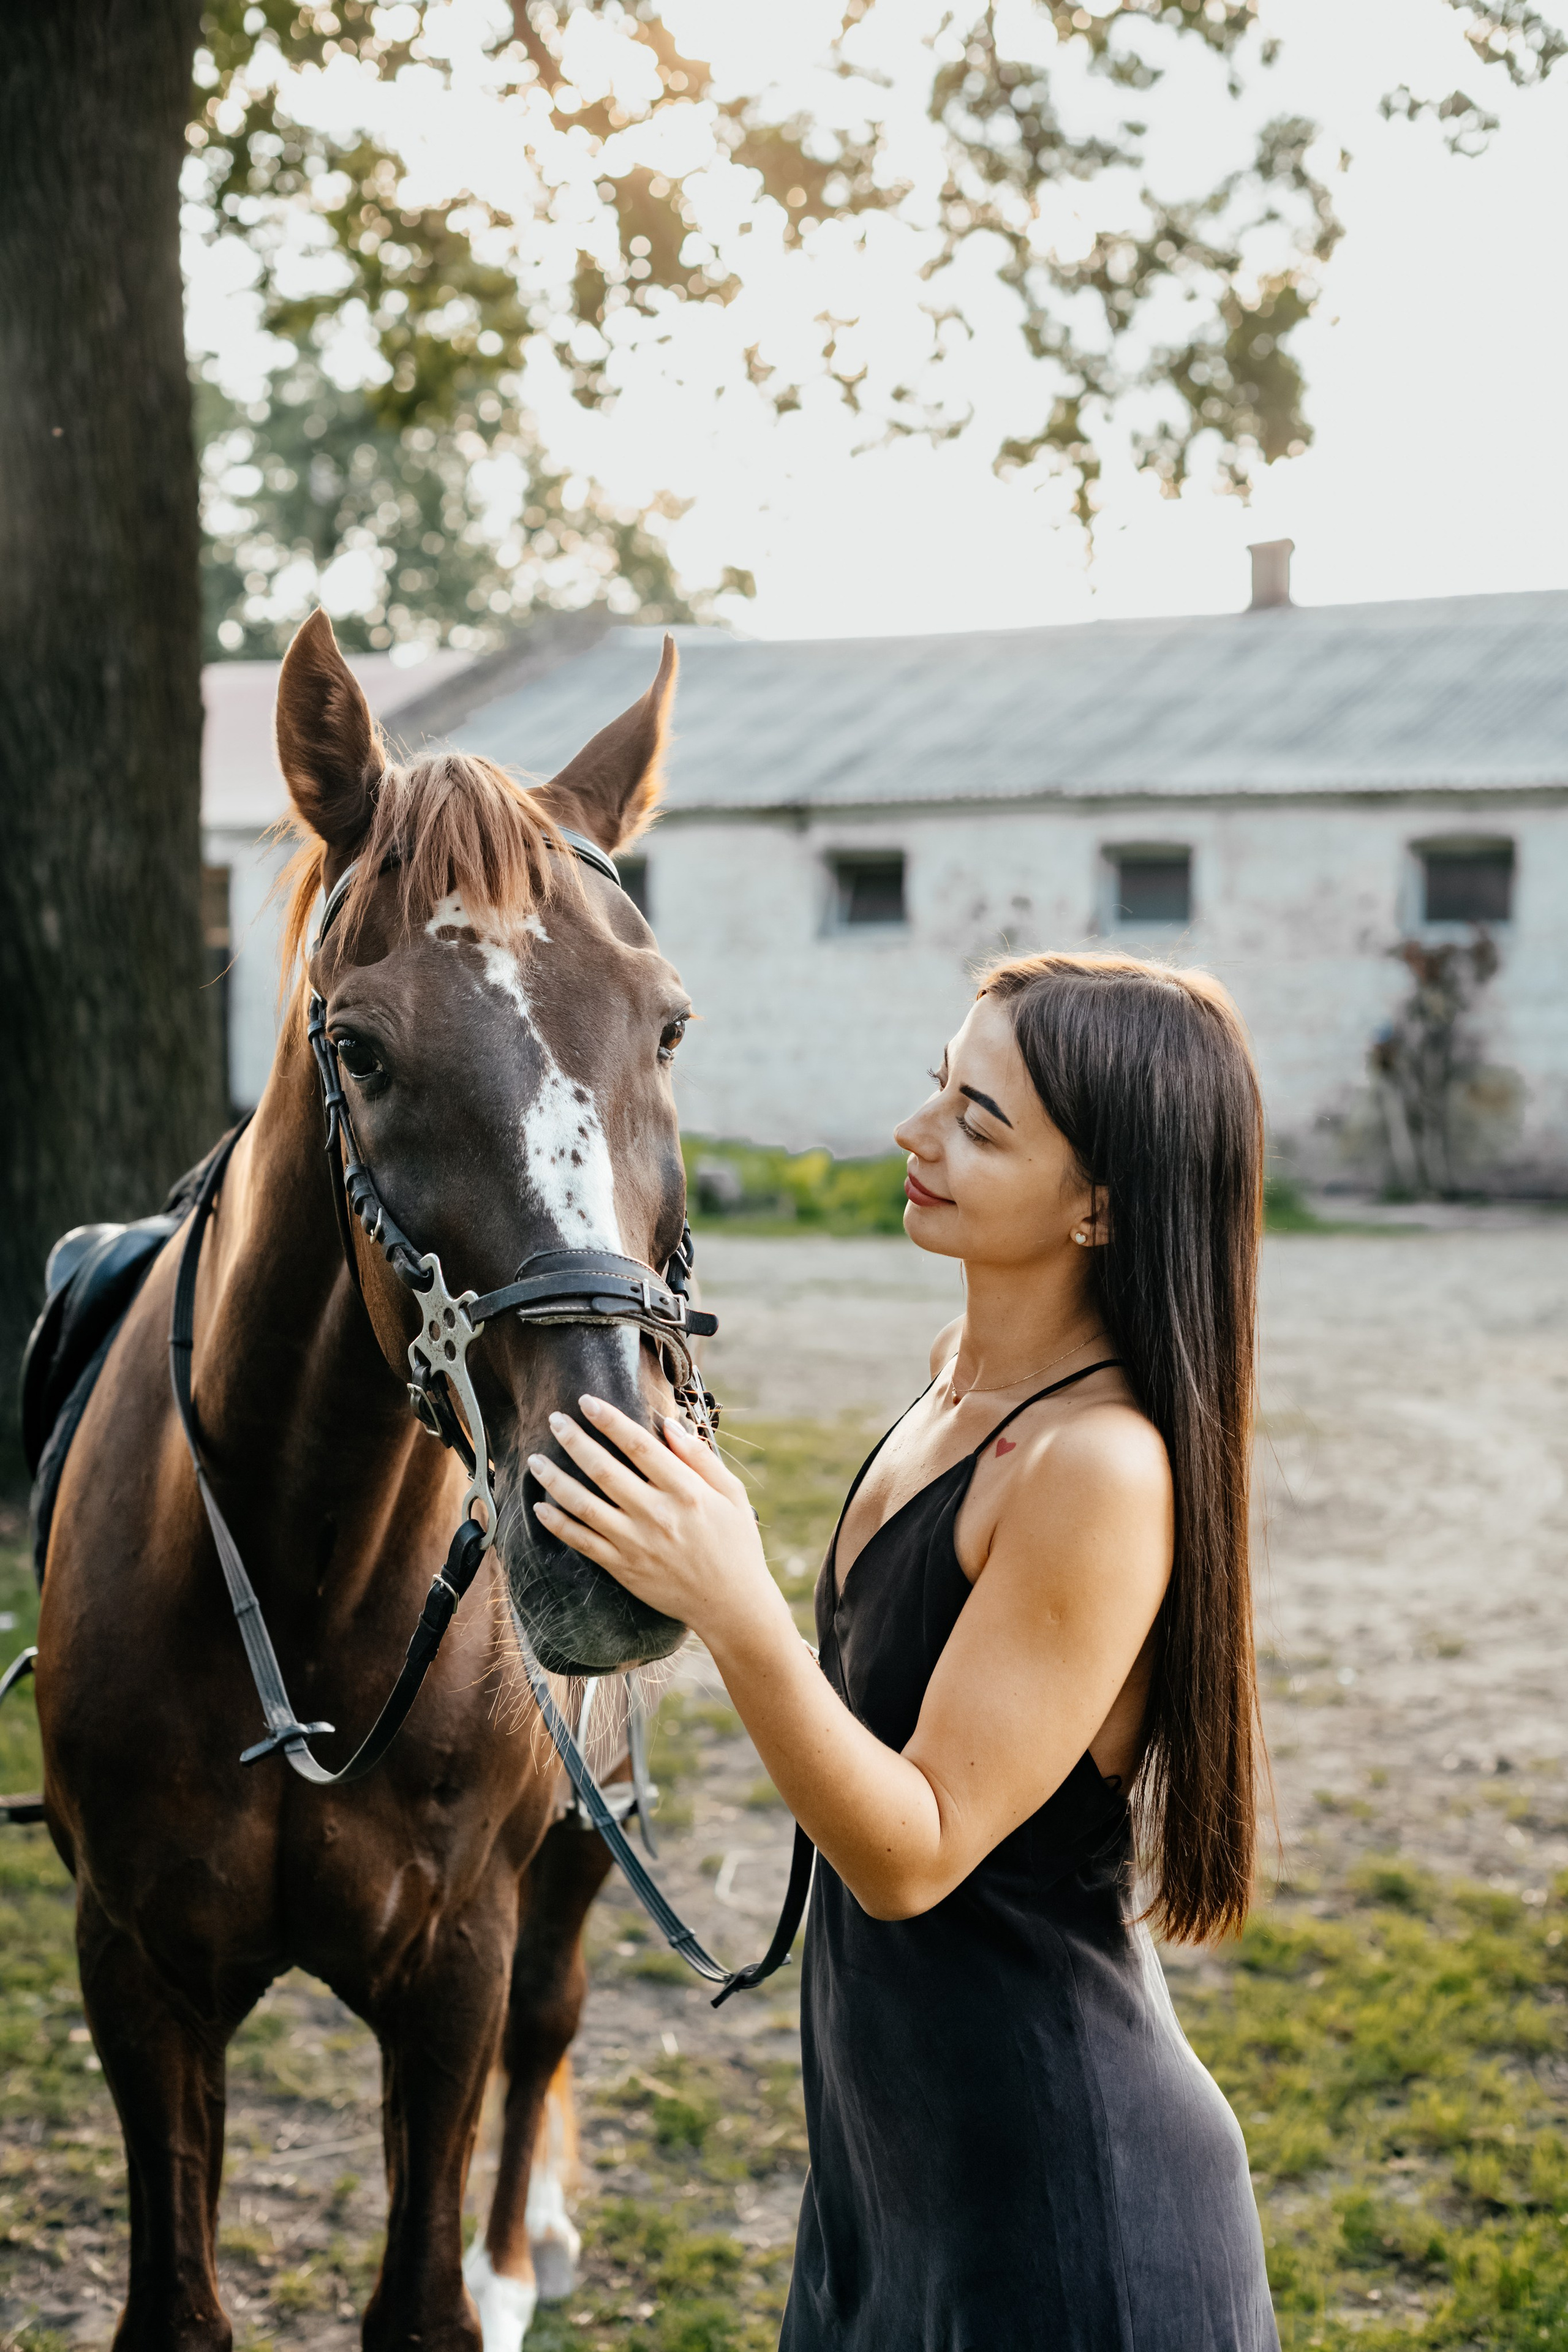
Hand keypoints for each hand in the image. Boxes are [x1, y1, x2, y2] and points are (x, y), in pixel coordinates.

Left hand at [527, 1398, 784, 1650]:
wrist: (730, 1605)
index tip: (587, 1402)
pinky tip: (540, 1507)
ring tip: (536, 1460)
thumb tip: (669, 1424)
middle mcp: (656, 1514)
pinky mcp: (622, 1567)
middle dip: (574, 1441)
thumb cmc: (735, 1543)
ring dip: (555, 1480)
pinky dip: (558, 1525)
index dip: (609, 1421)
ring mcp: (635, 1543)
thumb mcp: (732, 1493)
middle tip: (554, 1420)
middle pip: (604, 1470)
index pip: (638, 1446)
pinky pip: (582, 1542)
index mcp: (685, 1491)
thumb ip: (700, 1458)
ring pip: (584, 1505)